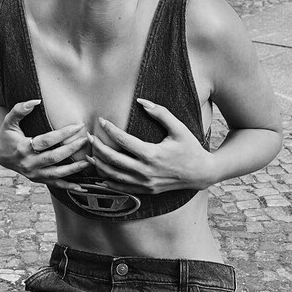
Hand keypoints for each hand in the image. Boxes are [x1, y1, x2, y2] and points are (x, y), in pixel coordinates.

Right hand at [0, 99, 89, 190]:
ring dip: (74, 169)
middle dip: (72, 149)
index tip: (78, 126)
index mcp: (23, 148)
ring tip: (88, 161)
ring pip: (56, 173)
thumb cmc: (7, 134)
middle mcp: (28, 163)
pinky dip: (68, 186)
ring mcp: (33, 174)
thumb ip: (20, 109)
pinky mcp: (37, 180)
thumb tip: (36, 101)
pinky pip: (54, 184)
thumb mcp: (9, 121)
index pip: (47, 141)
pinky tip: (81, 187)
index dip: (63, 133)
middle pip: (54, 157)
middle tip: (86, 140)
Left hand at [86, 99, 214, 193]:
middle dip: (98, 147)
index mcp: (152, 154)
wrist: (202, 173)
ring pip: (114, 176)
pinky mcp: (146, 191)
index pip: (123, 140)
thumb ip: (161, 113)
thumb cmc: (191, 148)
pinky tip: (100, 175)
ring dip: (100, 165)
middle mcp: (146, 171)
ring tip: (89, 155)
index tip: (101, 121)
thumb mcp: (179, 128)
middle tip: (89, 137)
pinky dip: (109, 182)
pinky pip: (122, 188)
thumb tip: (141, 101)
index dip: (110, 129)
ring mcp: (145, 183)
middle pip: (113, 159)